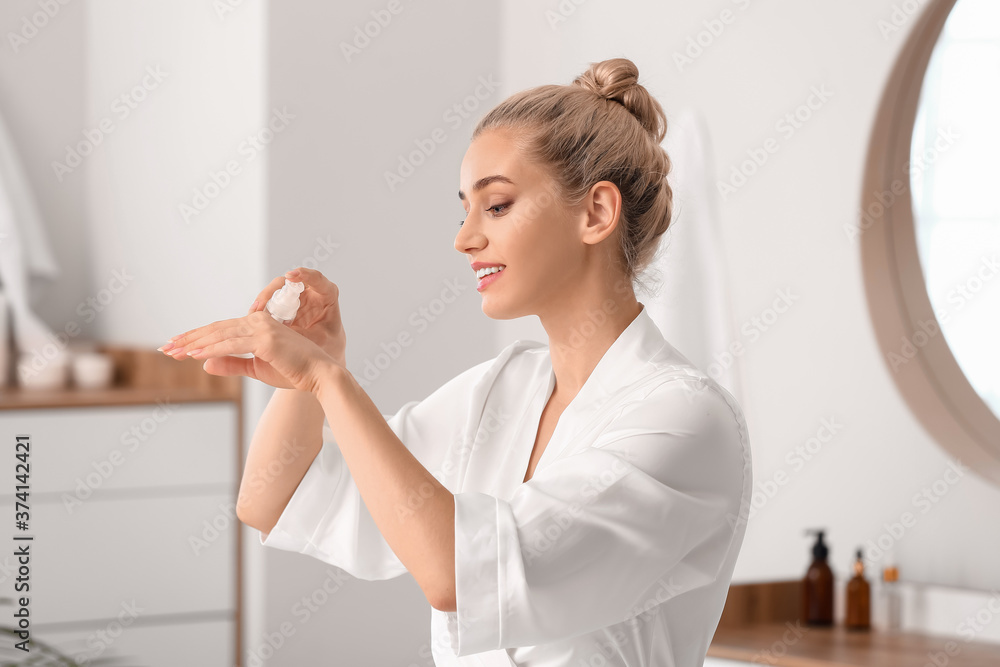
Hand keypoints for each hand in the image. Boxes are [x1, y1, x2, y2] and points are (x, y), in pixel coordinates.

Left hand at [163, 310, 335, 393]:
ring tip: (173, 351)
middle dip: (189, 339)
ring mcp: (262, 328)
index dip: (197, 338)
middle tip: (166, 347)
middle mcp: (258, 321)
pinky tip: (193, 355)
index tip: (176, 346)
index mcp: (258, 324)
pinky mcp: (265, 340)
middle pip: (216, 329)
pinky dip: (210, 349)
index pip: (221, 330)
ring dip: (194, 344)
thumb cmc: (294, 372)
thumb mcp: (256, 369)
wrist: (319, 375)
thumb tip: (205, 364)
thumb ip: (232, 364)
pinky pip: (231, 344)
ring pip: (220, 335)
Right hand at [250, 267, 347, 365]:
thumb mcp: (317, 341)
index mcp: (327, 296)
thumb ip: (301, 334)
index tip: (290, 276)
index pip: (317, 279)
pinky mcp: (285, 307)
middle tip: (262, 303)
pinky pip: (270, 302)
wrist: (324, 360)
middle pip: (290, 282)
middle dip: (273, 290)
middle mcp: (311, 294)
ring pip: (277, 290)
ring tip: (255, 313)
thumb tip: (277, 330)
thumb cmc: (329, 348)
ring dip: (264, 300)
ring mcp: (297, 299)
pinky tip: (254, 317)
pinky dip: (262, 308)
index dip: (304, 274)